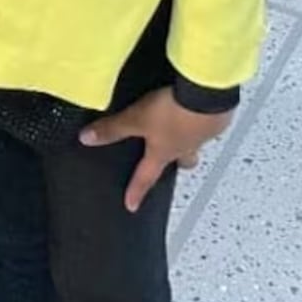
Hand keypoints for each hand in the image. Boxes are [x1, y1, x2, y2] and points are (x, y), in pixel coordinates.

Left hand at [79, 86, 233, 213]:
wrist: (208, 97)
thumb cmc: (174, 112)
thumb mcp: (136, 119)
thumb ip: (113, 129)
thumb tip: (87, 139)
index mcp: (164, 152)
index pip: (146, 177)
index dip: (136, 191)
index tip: (131, 205)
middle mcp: (185, 147)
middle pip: (180, 161)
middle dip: (174, 162)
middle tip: (167, 160)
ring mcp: (202, 133)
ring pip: (194, 143)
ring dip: (188, 139)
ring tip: (182, 128)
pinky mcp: (214, 116)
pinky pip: (206, 123)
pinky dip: (201, 118)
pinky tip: (196, 106)